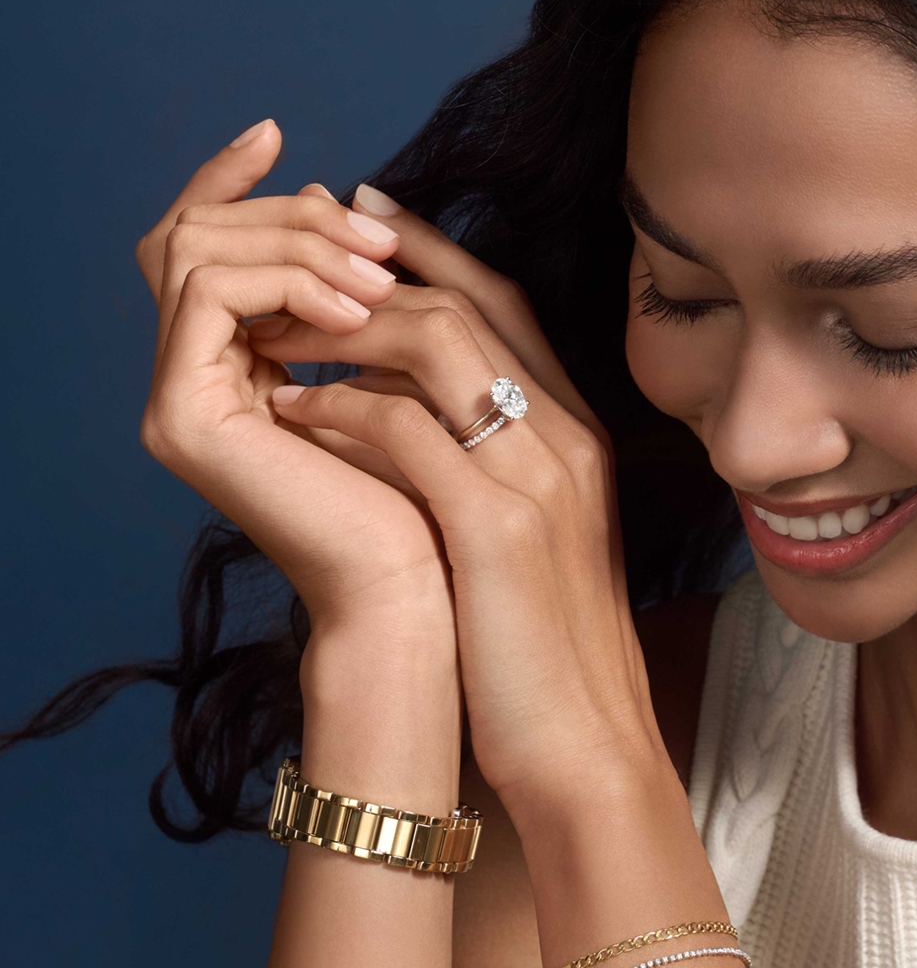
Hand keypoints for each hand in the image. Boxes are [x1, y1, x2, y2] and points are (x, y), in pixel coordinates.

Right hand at [134, 120, 453, 632]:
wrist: (412, 588)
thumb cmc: (416, 492)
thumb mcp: (387, 363)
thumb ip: (350, 292)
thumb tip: (342, 195)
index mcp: (227, 368)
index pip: (201, 247)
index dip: (229, 182)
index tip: (279, 135)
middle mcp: (187, 381)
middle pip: (192, 234)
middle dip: (289, 214)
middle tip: (373, 235)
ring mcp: (175, 401)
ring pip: (195, 249)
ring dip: (295, 241)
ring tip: (376, 274)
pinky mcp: (182, 419)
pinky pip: (209, 293)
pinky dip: (282, 278)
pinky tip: (353, 305)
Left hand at [248, 191, 675, 822]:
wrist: (591, 749)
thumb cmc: (550, 653)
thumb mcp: (535, 542)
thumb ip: (496, 470)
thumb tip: (420, 422)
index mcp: (580, 437)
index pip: (507, 306)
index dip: (432, 251)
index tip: (365, 219)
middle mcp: (569, 438)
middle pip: (468, 304)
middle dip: (370, 273)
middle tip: (291, 270)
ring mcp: (540, 476)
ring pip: (438, 343)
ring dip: (343, 327)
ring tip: (274, 332)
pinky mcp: (498, 526)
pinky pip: (406, 425)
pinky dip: (339, 403)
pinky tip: (290, 406)